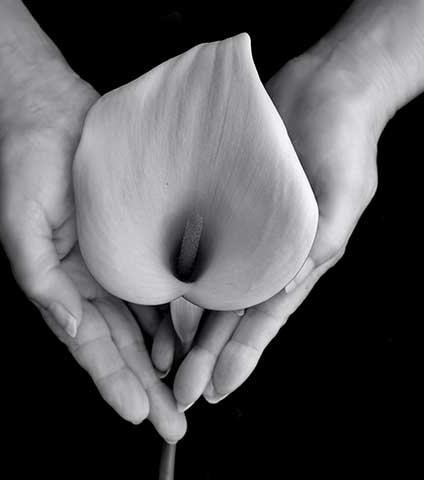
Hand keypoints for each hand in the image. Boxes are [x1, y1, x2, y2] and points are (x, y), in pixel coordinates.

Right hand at [0, 72, 185, 442]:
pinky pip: (165, 286)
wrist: (52, 119)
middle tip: (172, 424)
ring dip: (167, 360)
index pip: (92, 346)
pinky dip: (177, 316)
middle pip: (125, 346)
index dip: (113, 382)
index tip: (138, 414)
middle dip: (147, 386)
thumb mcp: (21, 228)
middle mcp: (96, 283)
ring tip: (188, 395)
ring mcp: (121, 265)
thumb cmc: (30, 169)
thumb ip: (44, 283)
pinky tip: (193, 340)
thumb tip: (72, 329)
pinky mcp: (143, 242)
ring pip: (148, 324)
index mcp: (66, 286)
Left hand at [169, 52, 379, 409]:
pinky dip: (173, 275)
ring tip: (158, 359)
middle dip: (203, 355)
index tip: (212, 391)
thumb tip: (279, 294)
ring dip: (183, 326)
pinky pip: (189, 247)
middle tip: (175, 390)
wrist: (321, 88)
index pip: (262, 321)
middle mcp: (260, 256)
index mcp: (294, 263)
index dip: (239, 357)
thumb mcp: (341, 197)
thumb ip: (316, 247)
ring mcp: (236, 234)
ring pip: (204, 289)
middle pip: (227, 316)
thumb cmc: (342, 142)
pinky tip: (153, 297)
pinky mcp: (214, 208)